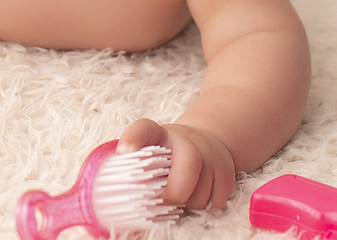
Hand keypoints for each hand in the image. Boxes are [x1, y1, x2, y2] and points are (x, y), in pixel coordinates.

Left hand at [118, 118, 235, 210]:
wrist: (203, 142)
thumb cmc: (167, 152)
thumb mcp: (147, 148)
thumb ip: (131, 162)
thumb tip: (110, 189)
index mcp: (159, 134)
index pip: (144, 129)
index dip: (133, 138)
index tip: (125, 152)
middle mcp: (188, 141)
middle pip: (189, 165)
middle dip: (174, 193)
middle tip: (162, 202)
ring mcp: (211, 155)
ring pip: (202, 192)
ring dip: (187, 204)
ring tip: (178, 198)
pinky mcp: (226, 174)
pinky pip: (216, 202)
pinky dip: (204, 208)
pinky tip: (194, 199)